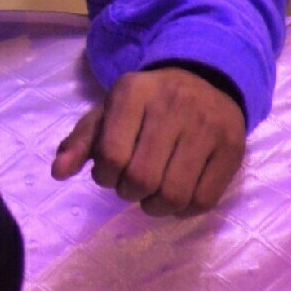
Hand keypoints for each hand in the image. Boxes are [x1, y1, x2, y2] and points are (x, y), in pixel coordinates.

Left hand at [51, 64, 245, 216]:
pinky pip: (204, 200)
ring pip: (174, 194)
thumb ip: (81, 140)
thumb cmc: (147, 102)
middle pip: (142, 178)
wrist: (204, 79)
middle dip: (128, 192)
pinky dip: (183, 210)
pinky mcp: (233, 148)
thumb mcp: (109, 111)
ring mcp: (207, 127)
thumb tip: (57, 172)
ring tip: (151, 194)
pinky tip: (175, 197)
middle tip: (130, 185)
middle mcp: (173, 106)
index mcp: (134, 92)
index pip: (112, 154)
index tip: (108, 172)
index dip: (104, 175)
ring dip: (154, 206)